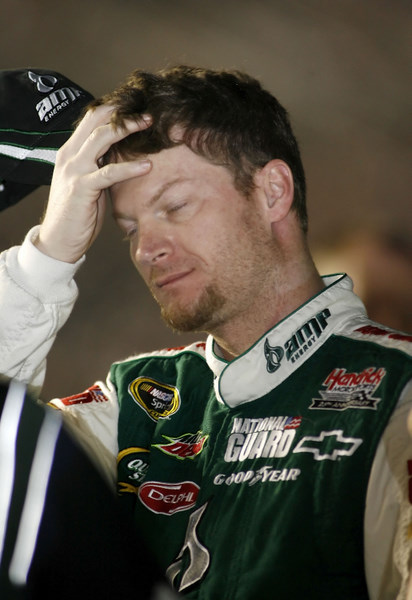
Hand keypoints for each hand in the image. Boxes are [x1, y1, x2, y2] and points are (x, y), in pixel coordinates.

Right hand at [34, 105, 151, 262]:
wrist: (58, 240)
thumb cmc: (77, 213)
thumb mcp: (89, 183)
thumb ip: (100, 166)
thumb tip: (124, 156)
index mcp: (71, 152)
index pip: (91, 119)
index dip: (114, 110)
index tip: (137, 109)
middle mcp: (70, 156)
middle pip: (96, 120)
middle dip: (123, 113)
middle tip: (147, 113)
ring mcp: (75, 170)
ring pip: (101, 138)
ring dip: (127, 129)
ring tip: (148, 125)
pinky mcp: (82, 187)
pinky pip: (109, 172)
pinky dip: (130, 168)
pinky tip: (147, 166)